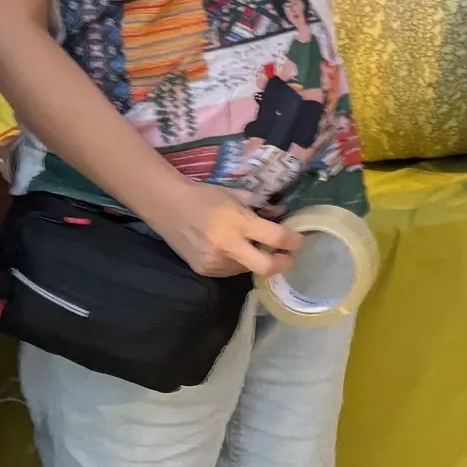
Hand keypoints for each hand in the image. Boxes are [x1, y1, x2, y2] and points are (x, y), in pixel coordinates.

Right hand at [150, 182, 305, 279]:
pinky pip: (230, 271)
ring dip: (255, 260)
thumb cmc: (203, 196)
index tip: (299, 241)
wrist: (167, 206)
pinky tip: (230, 249)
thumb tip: (282, 213)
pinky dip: (237, 262)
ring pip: (248, 269)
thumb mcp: (235, 195)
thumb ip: (260, 207)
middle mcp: (227, 245)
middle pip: (266, 267)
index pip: (275, 237)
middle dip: (282, 263)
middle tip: (287, 257)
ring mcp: (215, 261)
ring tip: (250, 246)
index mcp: (237, 222)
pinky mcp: (204, 270)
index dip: (293, 241)